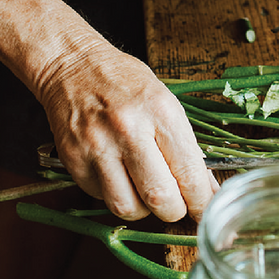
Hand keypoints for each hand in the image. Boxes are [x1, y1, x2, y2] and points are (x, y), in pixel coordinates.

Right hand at [37, 39, 215, 221]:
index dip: (201, 201)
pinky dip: (116, 195)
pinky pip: (101, 197)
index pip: (188, 172)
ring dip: (143, 211)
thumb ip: (184, 145)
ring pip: (127, 207)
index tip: (206, 211)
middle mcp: (129, 130)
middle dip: (174, 211)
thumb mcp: (165, 102)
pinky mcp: (73, 160)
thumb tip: (205, 188)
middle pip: (159, 198)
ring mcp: (97, 147)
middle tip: (177, 206)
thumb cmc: (125, 82)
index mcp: (161, 111)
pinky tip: (120, 177)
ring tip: (146, 193)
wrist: (73, 66)